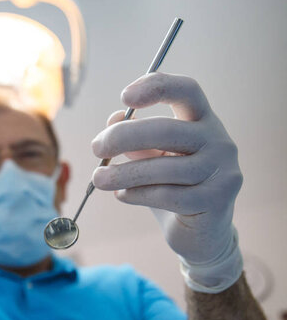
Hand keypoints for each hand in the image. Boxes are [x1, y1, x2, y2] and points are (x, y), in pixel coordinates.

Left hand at [91, 73, 242, 270]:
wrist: (201, 233)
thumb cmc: (173, 187)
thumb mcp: (152, 158)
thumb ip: (135, 140)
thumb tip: (112, 120)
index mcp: (203, 121)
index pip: (187, 90)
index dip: (157, 87)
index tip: (124, 96)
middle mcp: (219, 140)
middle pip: (167, 129)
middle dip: (123, 137)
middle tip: (96, 148)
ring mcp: (222, 170)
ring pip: (163, 167)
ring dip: (123, 173)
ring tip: (99, 179)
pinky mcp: (217, 200)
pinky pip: (167, 195)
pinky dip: (137, 194)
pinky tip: (122, 195)